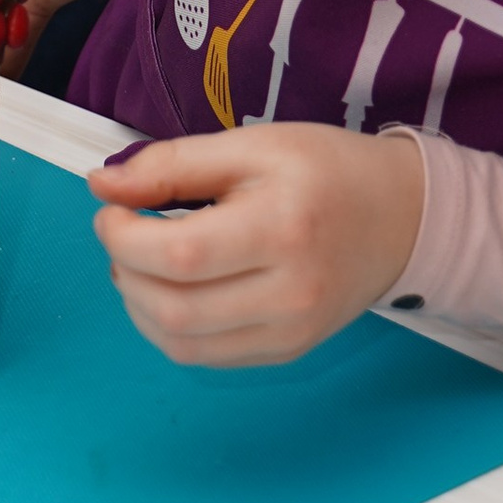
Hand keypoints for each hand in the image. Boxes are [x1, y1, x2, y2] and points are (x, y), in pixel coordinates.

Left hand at [89, 122, 425, 368]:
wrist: (401, 218)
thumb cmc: (327, 171)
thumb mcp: (252, 146)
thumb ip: (173, 163)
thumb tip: (101, 185)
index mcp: (282, 229)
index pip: (180, 253)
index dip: (125, 235)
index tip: (112, 208)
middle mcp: (290, 294)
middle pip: (173, 307)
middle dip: (124, 269)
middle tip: (121, 231)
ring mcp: (290, 333)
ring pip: (181, 343)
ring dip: (139, 303)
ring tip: (141, 260)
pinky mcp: (287, 352)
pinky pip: (206, 356)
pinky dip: (170, 326)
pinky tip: (173, 287)